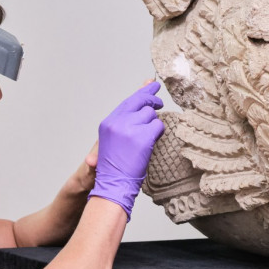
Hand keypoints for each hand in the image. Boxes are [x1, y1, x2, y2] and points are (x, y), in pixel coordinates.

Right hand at [88, 82, 164, 219]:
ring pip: (151, 115)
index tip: (152, 83)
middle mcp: (117, 122)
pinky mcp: (142, 138)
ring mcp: (129, 129)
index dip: (142, 91)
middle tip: (159, 102)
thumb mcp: (115, 138)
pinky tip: (152, 142)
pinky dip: (158, 133)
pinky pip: (158, 126)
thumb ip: (127, 116)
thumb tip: (142, 92)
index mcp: (108, 123)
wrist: (112, 184)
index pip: (128, 101)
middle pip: (140, 102)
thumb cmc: (115, 165)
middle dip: (152, 100)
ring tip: (146, 138)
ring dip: (153, 125)